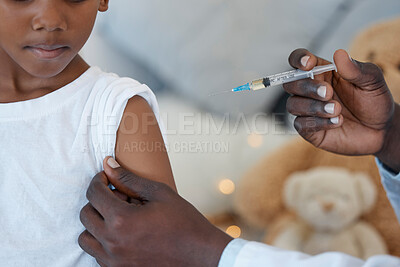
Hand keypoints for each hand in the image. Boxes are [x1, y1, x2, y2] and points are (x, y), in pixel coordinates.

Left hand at [78, 157, 231, 266]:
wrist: (201, 255)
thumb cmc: (184, 222)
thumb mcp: (159, 194)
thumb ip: (129, 179)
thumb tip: (108, 164)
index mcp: (122, 220)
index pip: (94, 194)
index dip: (98, 180)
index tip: (107, 177)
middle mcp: (112, 242)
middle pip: (85, 215)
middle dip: (97, 200)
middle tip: (117, 197)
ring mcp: (114, 260)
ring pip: (85, 238)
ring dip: (96, 223)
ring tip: (117, 217)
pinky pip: (97, 254)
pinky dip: (102, 241)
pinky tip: (122, 234)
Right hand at [284, 49, 399, 171]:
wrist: (381, 130)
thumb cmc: (374, 101)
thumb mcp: (372, 81)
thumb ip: (355, 69)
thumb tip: (339, 54)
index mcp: (321, 72)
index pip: (298, 60)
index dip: (298, 60)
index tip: (309, 64)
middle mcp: (309, 90)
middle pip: (290, 83)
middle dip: (307, 87)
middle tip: (328, 92)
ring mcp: (307, 110)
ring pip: (293, 104)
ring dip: (314, 107)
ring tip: (337, 110)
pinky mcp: (308, 129)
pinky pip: (300, 124)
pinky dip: (318, 123)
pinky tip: (337, 122)